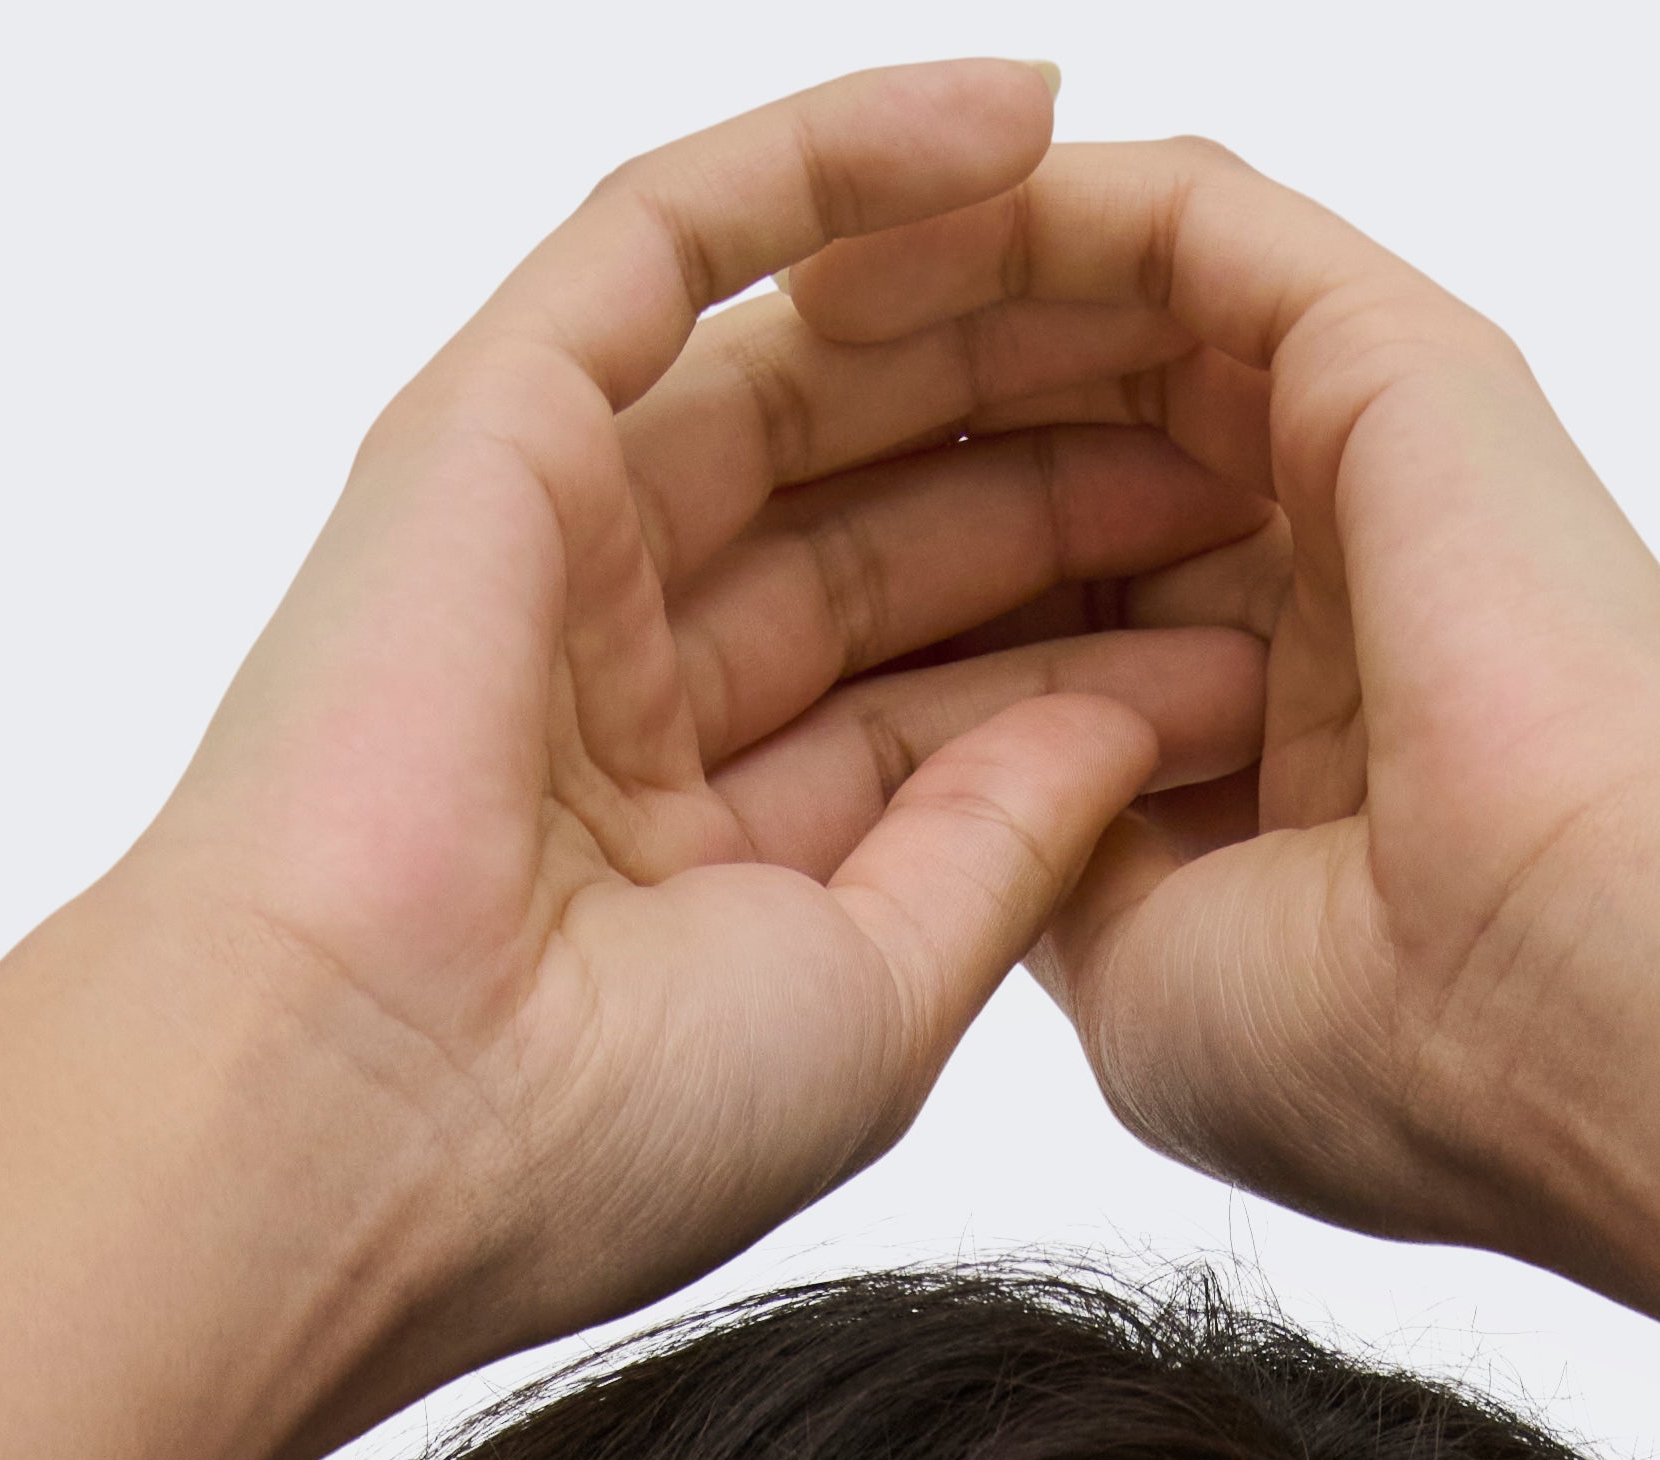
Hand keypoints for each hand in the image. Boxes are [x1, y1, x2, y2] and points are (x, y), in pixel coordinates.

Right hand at [0, 66, 1267, 1459]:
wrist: (372, 1127)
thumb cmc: (592, 1138)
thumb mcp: (882, 996)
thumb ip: (1005, 841)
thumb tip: (1129, 711)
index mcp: (706, 839)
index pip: (942, 686)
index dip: (1114, 637)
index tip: (1286, 615)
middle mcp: (626, 674)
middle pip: (894, 511)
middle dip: (1081, 459)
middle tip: (1269, 418)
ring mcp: (554, 537)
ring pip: (813, 361)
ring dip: (1002, 300)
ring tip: (1180, 245)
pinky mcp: (495, 420)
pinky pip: (688, 228)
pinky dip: (846, 162)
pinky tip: (1022, 121)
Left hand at [791, 138, 1659, 1459]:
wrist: (1570, 1017)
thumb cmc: (1384, 1063)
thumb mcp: (1129, 980)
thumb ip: (1024, 865)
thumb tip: (942, 801)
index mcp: (1254, 734)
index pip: (1023, 612)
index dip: (862, 596)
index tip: (699, 627)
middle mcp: (1309, 574)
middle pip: (1043, 444)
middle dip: (868, 428)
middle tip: (691, 426)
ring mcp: (1359, 455)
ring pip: (1097, 312)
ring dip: (924, 295)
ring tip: (757, 300)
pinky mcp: (1388, 357)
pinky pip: (1173, 226)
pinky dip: (1023, 218)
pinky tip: (868, 238)